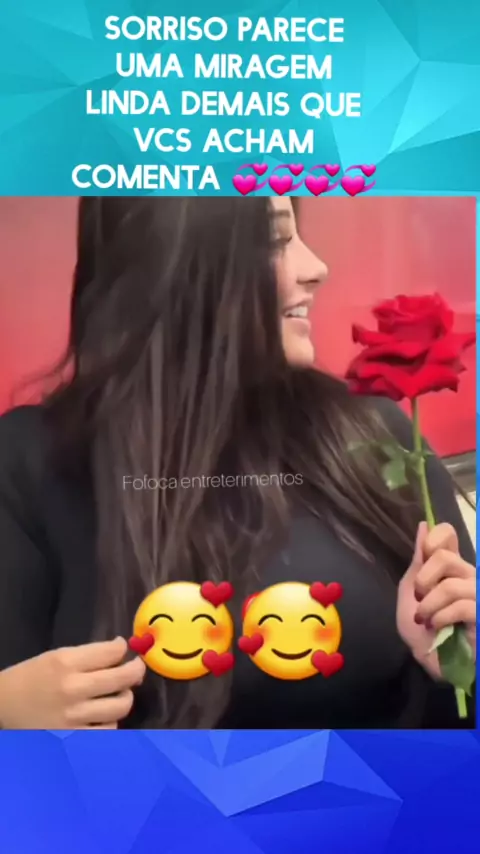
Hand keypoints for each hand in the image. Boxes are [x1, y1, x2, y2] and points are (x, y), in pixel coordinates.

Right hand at [0, 637, 145, 728]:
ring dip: (125, 696)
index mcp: (65, 662)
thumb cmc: (29, 678)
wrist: (2, 707)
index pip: (111, 652)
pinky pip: (109, 730)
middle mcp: (73, 689)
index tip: (124, 649)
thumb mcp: (55, 657)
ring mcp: (75, 717)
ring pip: (121, 706)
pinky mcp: (74, 739)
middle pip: (123, 678)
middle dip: (136, 670)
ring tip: (120, 693)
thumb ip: (88, 655)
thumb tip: (120, 650)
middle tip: (136, 668)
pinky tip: (104, 715)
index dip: (122, 648)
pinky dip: (111, 721)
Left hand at [397, 522, 475, 678]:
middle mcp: (467, 575)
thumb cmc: (421, 630)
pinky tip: (438, 627)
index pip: (448, 533)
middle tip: (420, 597)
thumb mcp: (411, 594)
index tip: (423, 556)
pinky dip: (441, 617)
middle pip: (444, 557)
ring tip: (425, 620)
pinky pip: (461, 606)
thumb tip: (423, 525)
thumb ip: (418, 562)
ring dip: (429, 606)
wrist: (431, 663)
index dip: (433, 539)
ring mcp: (478, 594)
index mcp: (449, 567)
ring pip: (450, 585)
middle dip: (423, 581)